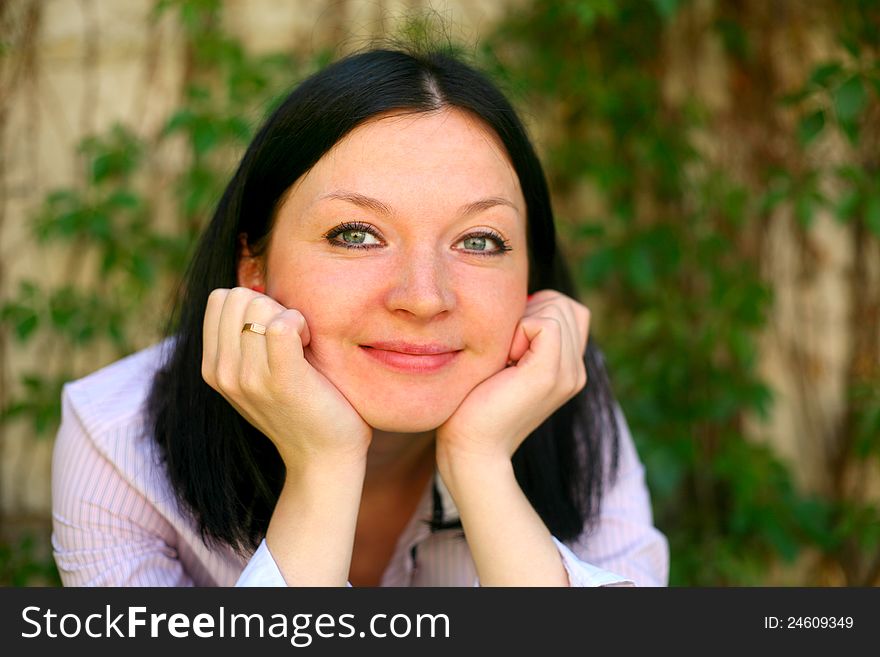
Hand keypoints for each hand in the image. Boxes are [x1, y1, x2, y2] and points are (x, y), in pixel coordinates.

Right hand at [201, 287, 371, 469]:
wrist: (323, 458)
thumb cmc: (302, 407)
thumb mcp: (257, 374)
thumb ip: (245, 340)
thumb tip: (254, 289)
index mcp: (213, 368)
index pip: (220, 298)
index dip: (253, 303)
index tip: (276, 330)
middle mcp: (223, 372)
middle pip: (238, 296)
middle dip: (269, 305)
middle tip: (292, 337)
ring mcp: (249, 378)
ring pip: (259, 305)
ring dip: (288, 314)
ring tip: (302, 345)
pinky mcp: (282, 380)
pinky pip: (282, 325)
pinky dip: (300, 323)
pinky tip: (310, 345)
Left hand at [435, 290, 589, 474]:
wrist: (471, 449)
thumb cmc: (473, 404)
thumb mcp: (504, 361)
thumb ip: (522, 335)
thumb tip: (521, 300)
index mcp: (568, 368)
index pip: (568, 309)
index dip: (535, 311)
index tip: (508, 346)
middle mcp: (575, 371)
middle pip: (563, 303)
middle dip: (528, 313)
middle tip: (504, 354)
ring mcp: (567, 374)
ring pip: (557, 308)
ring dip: (521, 323)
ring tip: (504, 361)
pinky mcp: (550, 375)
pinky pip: (546, 323)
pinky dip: (518, 331)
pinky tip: (504, 363)